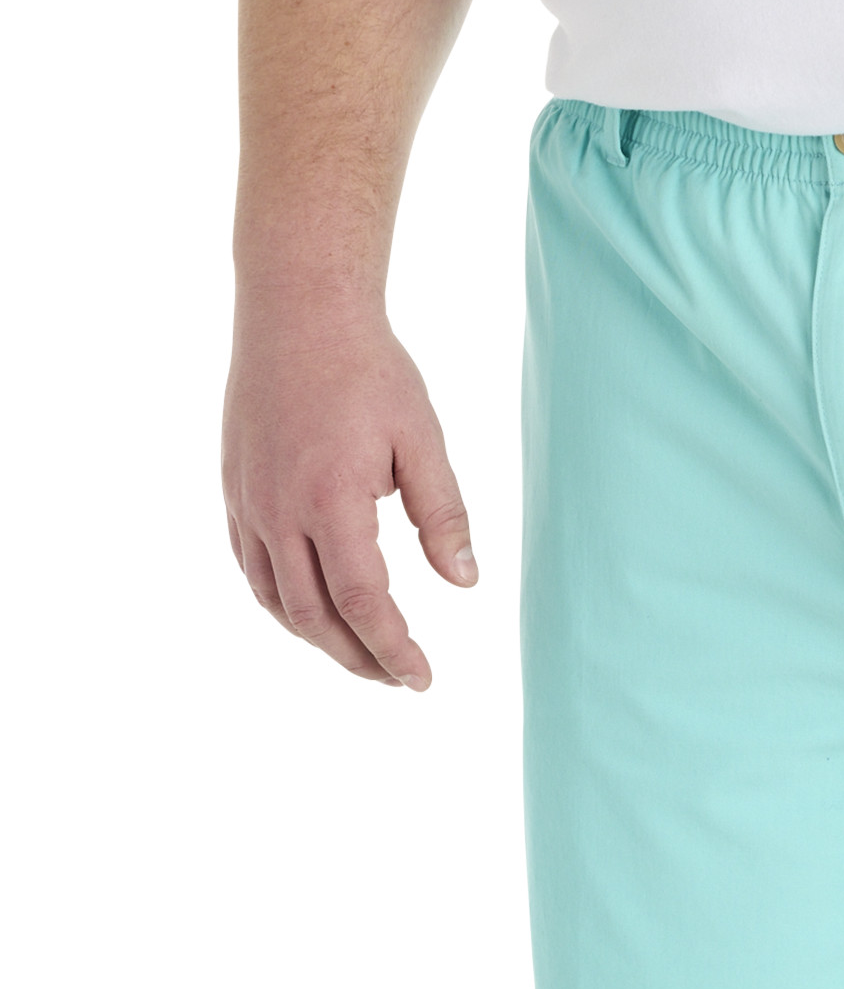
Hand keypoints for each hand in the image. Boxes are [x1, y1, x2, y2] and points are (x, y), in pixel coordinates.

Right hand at [222, 299, 474, 687]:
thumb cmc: (368, 369)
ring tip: (361, 655)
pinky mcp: (234, 490)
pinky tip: (314, 612)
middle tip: (398, 679)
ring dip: (319, 640)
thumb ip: (444, 516)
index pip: (363, 603)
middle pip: (314, 617)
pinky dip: (283, 605)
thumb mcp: (423, 440)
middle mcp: (279, 509)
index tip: (423, 679)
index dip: (393, 651)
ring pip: (275, 601)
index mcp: (331, 501)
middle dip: (358, 658)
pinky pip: (252, 569)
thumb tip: (464, 583)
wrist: (297, 308)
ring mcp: (249, 502)